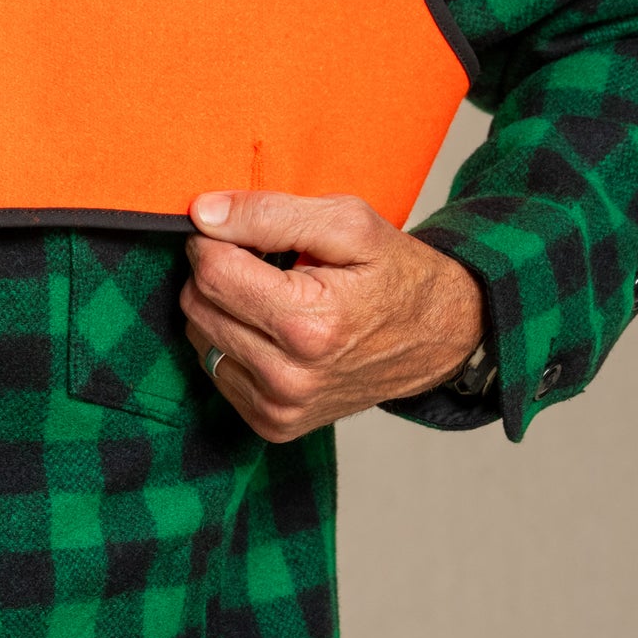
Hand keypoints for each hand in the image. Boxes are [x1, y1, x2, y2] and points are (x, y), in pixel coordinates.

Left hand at [181, 190, 484, 442]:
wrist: (439, 338)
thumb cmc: (396, 275)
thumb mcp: (347, 223)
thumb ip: (269, 213)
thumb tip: (202, 214)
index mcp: (310, 326)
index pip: (212, 272)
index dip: (216, 239)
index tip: (241, 231)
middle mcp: (291, 378)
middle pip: (198, 304)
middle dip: (217, 271)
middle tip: (261, 260)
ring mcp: (281, 408)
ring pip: (199, 336)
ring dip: (221, 307)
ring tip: (271, 294)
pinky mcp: (274, 424)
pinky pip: (215, 368)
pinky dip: (231, 340)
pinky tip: (270, 328)